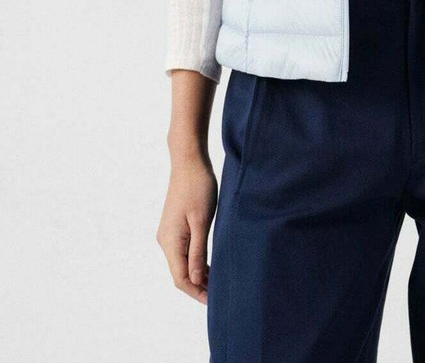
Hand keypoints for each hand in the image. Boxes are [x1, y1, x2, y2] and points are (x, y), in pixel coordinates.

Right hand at [156, 151, 217, 303]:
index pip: (181, 278)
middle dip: (198, 286)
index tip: (215, 301)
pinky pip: (183, 252)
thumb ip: (198, 251)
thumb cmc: (198, 187)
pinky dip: (196, 261)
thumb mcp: (201, 220)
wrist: (189, 161)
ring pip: (182, 263)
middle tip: (221, 294)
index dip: (197, 292)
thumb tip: (196, 280)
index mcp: (170, 241)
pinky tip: (211, 263)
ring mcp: (168, 234)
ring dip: (198, 274)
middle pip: (180, 274)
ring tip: (218, 281)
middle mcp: (165, 241)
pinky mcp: (174, 227)